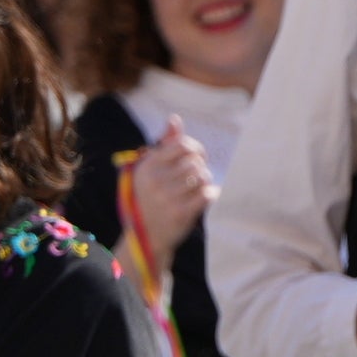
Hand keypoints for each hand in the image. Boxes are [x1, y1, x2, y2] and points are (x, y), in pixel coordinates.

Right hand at [125, 115, 216, 251]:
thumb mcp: (150, 170)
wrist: (146, 237)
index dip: (195, 148)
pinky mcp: (180, 214)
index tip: (197, 157)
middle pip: (194, 161)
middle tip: (196, 178)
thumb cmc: (151, 197)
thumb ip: (164, 145)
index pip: (182, 144)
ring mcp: (167, 198)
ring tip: (198, 189)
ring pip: (202, 176)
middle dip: (200, 168)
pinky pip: (207, 194)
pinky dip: (210, 195)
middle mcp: (155, 180)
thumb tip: (175, 119)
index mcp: (148, 165)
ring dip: (205, 182)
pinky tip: (204, 198)